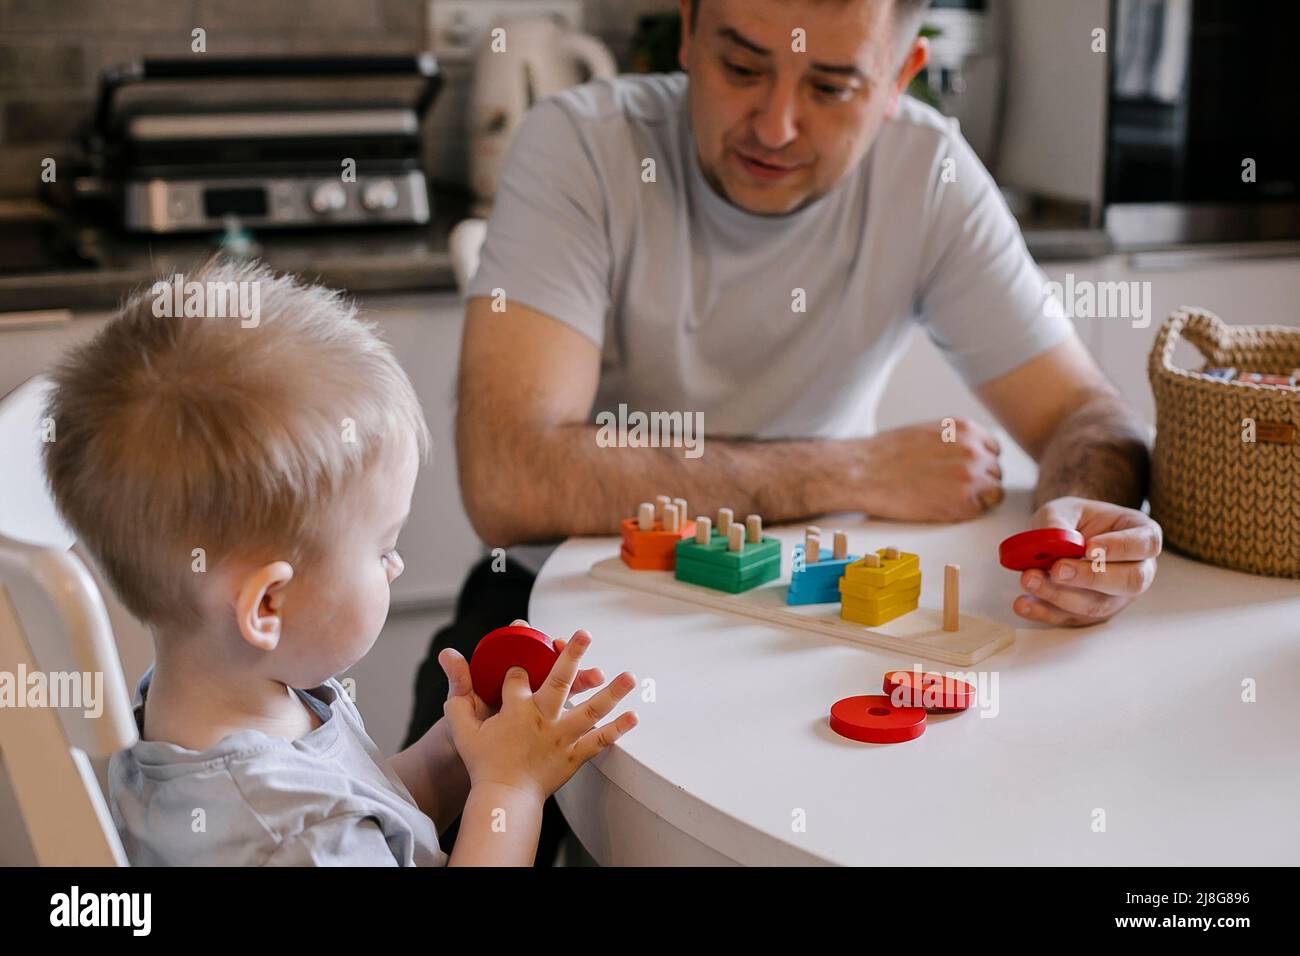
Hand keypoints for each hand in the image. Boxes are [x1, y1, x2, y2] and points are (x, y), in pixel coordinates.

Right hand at [438, 628, 637, 801]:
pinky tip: (633, 716)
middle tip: (585, 634)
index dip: (518, 666)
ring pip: (589, 709)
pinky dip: (617, 730)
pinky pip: (598, 741)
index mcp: (515, 709)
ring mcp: (561, 737)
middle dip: (572, 655)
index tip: (519, 665)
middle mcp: (542, 719)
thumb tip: (448, 654)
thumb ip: (458, 688)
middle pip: (558, 680)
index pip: (518, 675)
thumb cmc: (482, 763)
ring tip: (629, 676)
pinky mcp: (574, 756)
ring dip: (611, 692)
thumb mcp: (461, 724)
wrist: (502, 799)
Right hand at [858, 419, 1003, 520]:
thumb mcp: (928, 431)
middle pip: (995, 470)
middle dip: (979, 480)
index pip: (992, 449)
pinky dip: (966, 511)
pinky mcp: (963, 503)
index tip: (963, 471)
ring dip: (976, 496)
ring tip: (945, 496)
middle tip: (949, 487)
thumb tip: (970, 454)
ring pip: (994, 491)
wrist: (863, 473)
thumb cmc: (886, 454)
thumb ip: (955, 441)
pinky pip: (981, 509)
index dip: (979, 462)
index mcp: (965, 429)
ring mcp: (971, 477)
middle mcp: (973, 450)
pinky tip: (941, 504)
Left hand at [1014, 496, 1161, 625]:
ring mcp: (1117, 597)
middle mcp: (1138, 569)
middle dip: (1091, 577)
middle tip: (1057, 569)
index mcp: (1141, 534)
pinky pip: (1071, 618)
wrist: (1060, 538)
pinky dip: (1044, 612)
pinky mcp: (1090, 614)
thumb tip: (1054, 541)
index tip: (1090, 547)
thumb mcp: (1064, 509)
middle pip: (1129, 581)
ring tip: (1029, 580)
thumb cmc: (1073, 520)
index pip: (1146, 544)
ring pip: (1098, 605)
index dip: (1121, 548)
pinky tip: (1023, 603)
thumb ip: (1059, 521)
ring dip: (1061, 596)